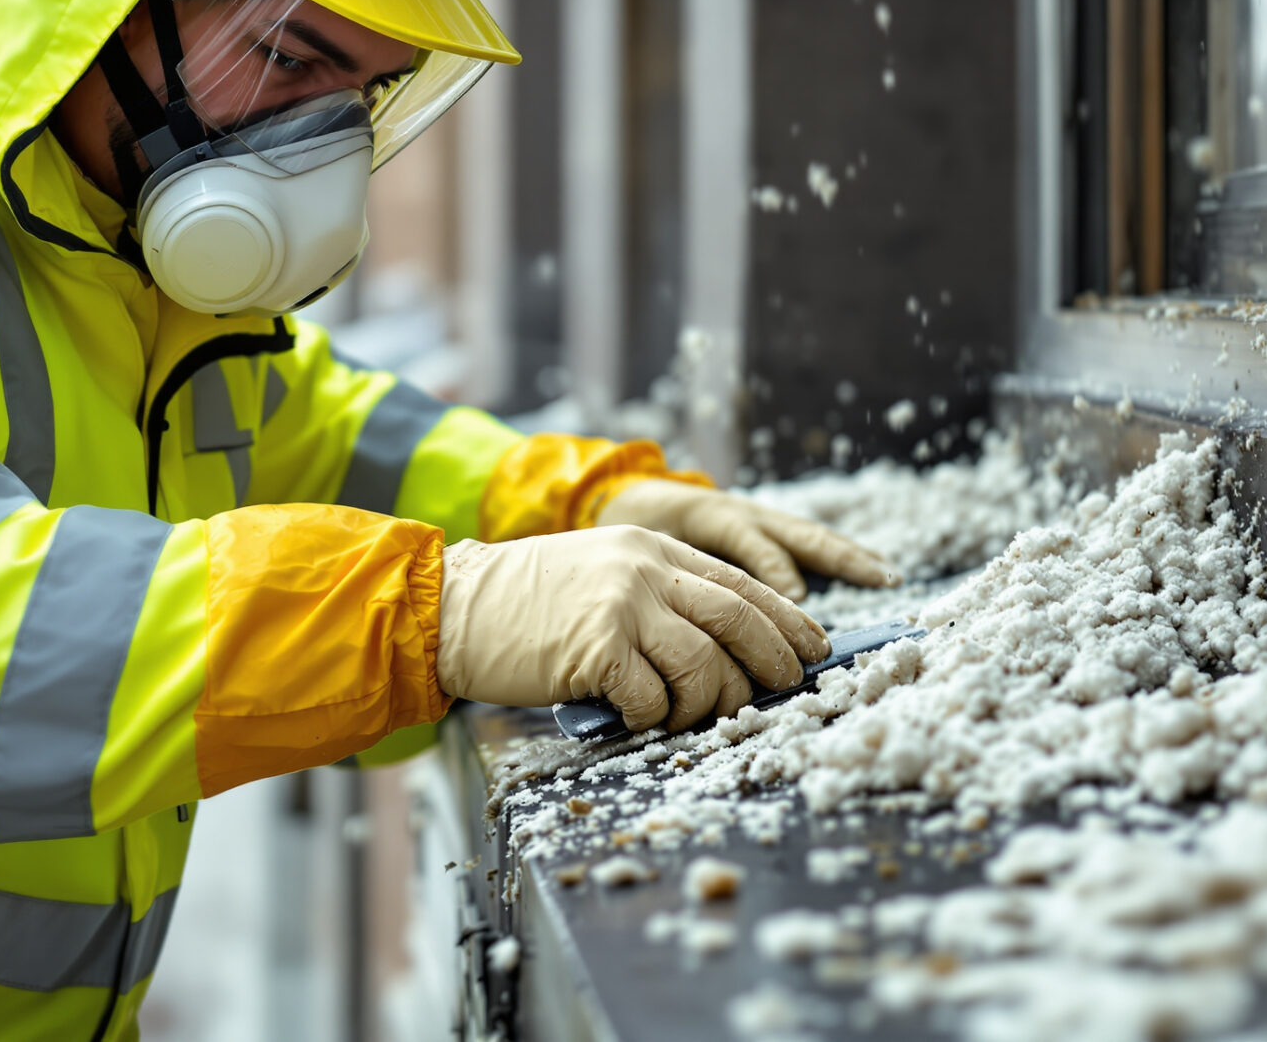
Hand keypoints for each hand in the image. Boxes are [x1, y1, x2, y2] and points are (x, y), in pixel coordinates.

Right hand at [435, 526, 831, 733]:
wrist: (453, 609)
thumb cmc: (527, 607)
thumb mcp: (603, 575)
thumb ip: (661, 598)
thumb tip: (728, 652)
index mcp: (652, 548)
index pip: (741, 583)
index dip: (787, 621)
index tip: (813, 650)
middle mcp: (644, 569)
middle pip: (739, 620)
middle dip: (772, 664)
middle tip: (783, 693)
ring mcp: (621, 606)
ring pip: (704, 666)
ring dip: (708, 705)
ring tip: (685, 717)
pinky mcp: (595, 648)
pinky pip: (653, 698)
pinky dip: (655, 718)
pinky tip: (638, 718)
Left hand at [595, 479, 898, 601]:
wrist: (630, 498)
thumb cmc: (636, 537)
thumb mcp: (646, 552)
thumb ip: (668, 582)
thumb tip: (691, 630)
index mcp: (712, 517)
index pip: (750, 541)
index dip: (774, 568)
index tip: (797, 597)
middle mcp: (745, 514)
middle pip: (797, 533)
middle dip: (839, 556)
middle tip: (877, 578)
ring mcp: (760, 518)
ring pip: (810, 536)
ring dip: (850, 555)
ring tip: (887, 575)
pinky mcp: (766, 528)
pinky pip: (809, 542)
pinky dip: (842, 556)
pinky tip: (872, 572)